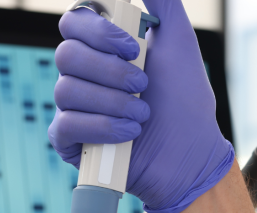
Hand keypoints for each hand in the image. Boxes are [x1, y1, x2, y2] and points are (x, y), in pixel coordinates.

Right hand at [49, 0, 234, 212]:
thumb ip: (164, 4)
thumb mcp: (180, 43)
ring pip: (67, 90)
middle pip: (66, 55)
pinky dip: (102, 127)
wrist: (191, 154)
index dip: (99, 32)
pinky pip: (65, 125)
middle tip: (143, 86)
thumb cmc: (186, 101)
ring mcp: (73, 108)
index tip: (132, 47)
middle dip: (110, 72)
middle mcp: (83, 75)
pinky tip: (129, 134)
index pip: (73, 23)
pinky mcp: (70, 142)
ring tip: (143, 116)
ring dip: (113, 103)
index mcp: (102, 49)